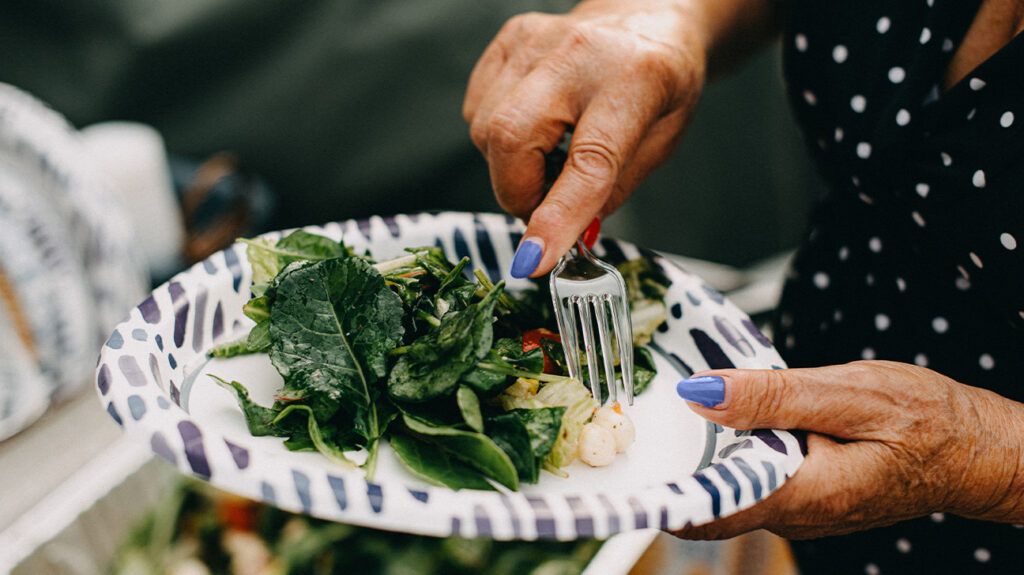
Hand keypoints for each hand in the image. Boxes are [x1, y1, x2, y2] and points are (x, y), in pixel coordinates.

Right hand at [463, 0, 707, 276]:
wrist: (647, 16)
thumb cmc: (659, 82)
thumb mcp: (661, 143)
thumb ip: (611, 192)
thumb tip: (562, 238)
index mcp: (635, 81)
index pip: (588, 162)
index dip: (557, 217)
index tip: (533, 261)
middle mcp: (578, 55)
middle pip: (511, 140)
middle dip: (519, 194)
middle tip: (546, 208)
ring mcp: (535, 42)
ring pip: (485, 131)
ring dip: (511, 168)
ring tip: (550, 159)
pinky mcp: (508, 41)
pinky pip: (477, 111)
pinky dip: (498, 140)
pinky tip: (536, 129)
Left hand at [673, 361, 1023, 539]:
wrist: (972, 449)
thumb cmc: (927, 421)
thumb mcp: (850, 394)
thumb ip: (773, 397)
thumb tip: (704, 393)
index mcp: (804, 491)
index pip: (711, 508)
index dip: (663, 492)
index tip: (626, 472)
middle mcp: (795, 512)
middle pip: (712, 500)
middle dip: (677, 465)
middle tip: (644, 422)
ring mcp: (799, 509)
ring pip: (731, 489)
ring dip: (704, 456)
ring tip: (683, 410)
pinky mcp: (805, 495)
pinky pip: (755, 479)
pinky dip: (734, 452)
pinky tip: (729, 418)